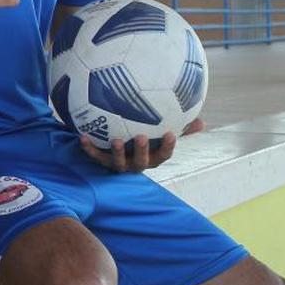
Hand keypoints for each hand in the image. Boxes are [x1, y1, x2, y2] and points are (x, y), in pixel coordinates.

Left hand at [79, 118, 204, 171]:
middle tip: (142, 137)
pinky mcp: (101, 160)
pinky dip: (89, 149)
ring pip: (118, 163)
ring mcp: (118, 164)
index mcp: (151, 157)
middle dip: (142, 151)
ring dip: (116, 152)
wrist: (113, 144)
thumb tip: (202, 121)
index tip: (171, 133)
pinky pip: (95, 156)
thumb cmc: (143, 136)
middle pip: (141, 162)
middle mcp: (135, 163)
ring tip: (116, 140)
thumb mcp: (160, 132)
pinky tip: (82, 137)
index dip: (168, 147)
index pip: (163, 155)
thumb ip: (179, 127)